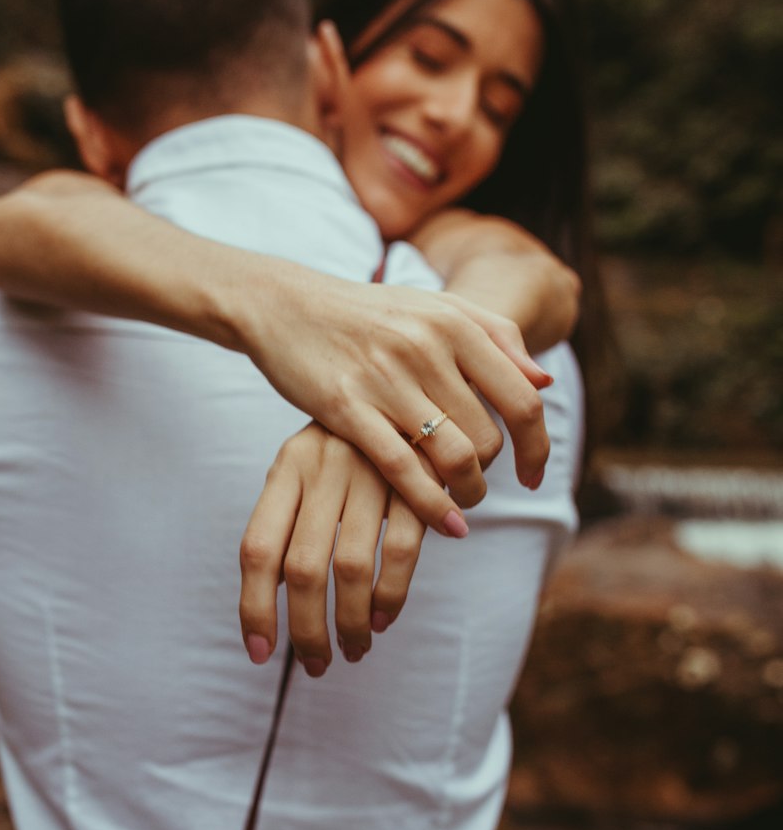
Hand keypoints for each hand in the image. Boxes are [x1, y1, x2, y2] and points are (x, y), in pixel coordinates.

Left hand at [239, 424, 443, 671]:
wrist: (411, 386)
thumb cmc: (348, 443)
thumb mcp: (306, 467)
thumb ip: (287, 521)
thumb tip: (268, 599)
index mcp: (287, 466)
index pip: (257, 549)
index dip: (254, 607)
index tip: (259, 652)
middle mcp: (323, 468)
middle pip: (301, 569)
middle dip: (306, 629)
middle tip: (316, 665)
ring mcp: (371, 473)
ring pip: (350, 568)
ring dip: (349, 622)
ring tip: (352, 651)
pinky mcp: (417, 482)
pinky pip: (400, 552)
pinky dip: (390, 595)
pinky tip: (382, 620)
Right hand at [240, 274, 550, 531]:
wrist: (286, 305)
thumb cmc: (368, 314)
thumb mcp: (435, 308)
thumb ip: (495, 336)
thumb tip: (543, 383)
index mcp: (455, 324)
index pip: (521, 399)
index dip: (537, 446)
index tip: (533, 475)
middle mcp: (426, 348)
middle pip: (489, 436)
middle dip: (492, 473)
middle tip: (477, 483)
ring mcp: (385, 379)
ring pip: (455, 456)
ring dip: (468, 492)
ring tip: (463, 503)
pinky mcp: (346, 407)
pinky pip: (403, 468)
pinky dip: (432, 505)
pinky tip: (445, 524)